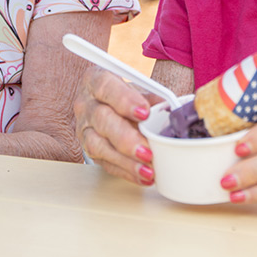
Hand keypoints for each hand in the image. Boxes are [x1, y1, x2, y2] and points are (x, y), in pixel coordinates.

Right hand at [74, 65, 155, 185]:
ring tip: (147, 170)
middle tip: (147, 151)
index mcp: (96, 80)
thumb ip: (153, 98)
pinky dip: (125, 171)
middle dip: (126, 138)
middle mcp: (86, 103)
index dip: (124, 100)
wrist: (109, 105)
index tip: (144, 113)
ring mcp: (84, 128)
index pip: (105, 86)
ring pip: (98, 145)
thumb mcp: (139, 89)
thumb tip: (173, 111)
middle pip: (102, 119)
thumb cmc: (125, 95)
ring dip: (125, 160)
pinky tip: (142, 176)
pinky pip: (104, 163)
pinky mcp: (87, 149)